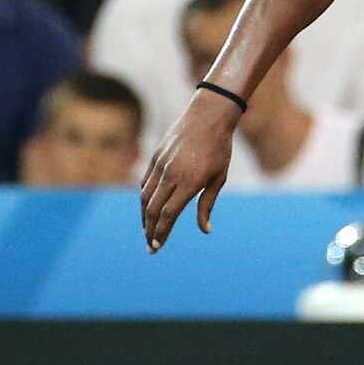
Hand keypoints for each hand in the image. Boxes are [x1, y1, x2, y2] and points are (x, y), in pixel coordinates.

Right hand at [140, 92, 239, 252]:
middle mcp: (171, 175)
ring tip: (147, 232)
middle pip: (152, 209)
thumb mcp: (219, 179)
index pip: (168, 214)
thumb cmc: (219, 149)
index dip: (161, 232)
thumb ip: (207, 205)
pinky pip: (145, 183)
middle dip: (150, 230)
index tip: (157, 246)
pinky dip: (144, 199)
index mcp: (188, 182)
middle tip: (150, 247)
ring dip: (144, 217)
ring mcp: (160, 165)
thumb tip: (205, 230)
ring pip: (145, 197)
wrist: (207, 117)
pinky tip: (147, 209)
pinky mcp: (155, 157)